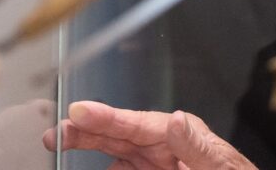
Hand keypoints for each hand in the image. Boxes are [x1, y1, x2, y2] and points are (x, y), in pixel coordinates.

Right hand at [43, 100, 256, 169]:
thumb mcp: (220, 164)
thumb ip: (196, 145)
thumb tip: (176, 120)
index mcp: (178, 132)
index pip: (136, 123)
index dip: (106, 117)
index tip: (79, 111)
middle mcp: (161, 144)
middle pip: (117, 133)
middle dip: (84, 130)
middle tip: (55, 132)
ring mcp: (152, 162)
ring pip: (112, 151)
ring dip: (87, 146)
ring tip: (59, 143)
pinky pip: (120, 169)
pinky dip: (104, 168)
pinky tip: (85, 166)